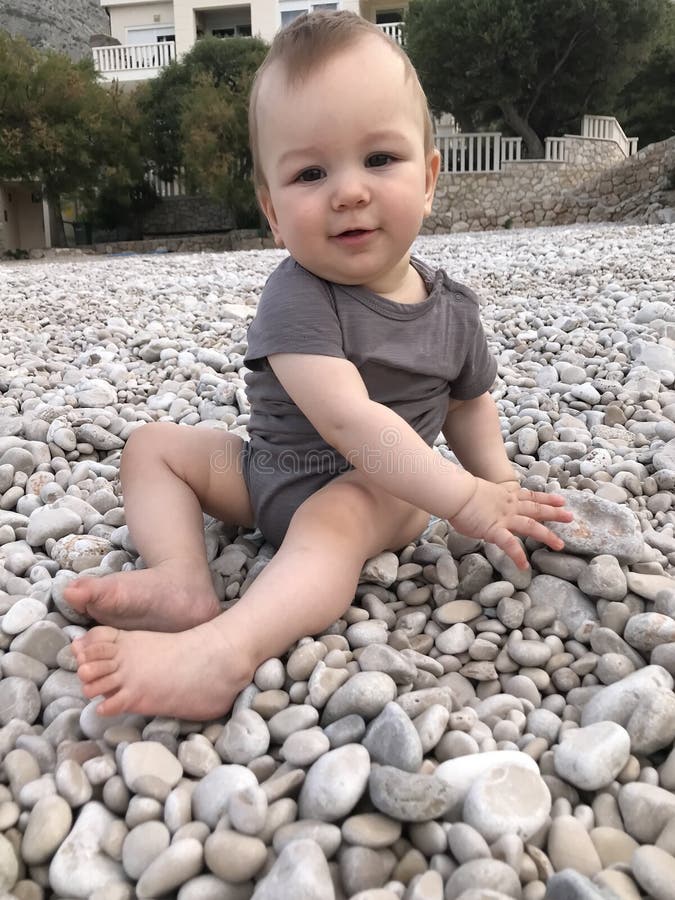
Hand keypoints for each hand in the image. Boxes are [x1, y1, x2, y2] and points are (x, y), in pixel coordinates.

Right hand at [449, 478, 572, 569]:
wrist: (456, 493)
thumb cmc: (460, 493)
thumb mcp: (479, 493)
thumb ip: (487, 501)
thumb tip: (484, 506)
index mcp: (506, 496)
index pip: (530, 496)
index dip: (546, 498)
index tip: (560, 499)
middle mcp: (509, 506)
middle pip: (536, 509)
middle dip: (554, 513)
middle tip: (571, 516)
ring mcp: (504, 518)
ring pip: (531, 526)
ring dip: (547, 535)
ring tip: (560, 545)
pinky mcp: (494, 530)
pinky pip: (509, 544)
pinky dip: (518, 555)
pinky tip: (524, 566)